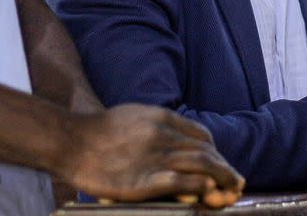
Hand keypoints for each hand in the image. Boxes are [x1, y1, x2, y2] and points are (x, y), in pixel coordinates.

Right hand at [60, 105, 243, 206]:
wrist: (70, 140)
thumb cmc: (100, 130)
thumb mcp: (136, 115)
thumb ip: (160, 126)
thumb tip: (179, 141)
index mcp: (162, 119)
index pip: (201, 136)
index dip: (216, 151)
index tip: (222, 163)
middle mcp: (163, 135)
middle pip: (205, 151)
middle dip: (224, 167)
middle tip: (236, 181)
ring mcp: (154, 157)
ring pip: (200, 164)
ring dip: (221, 177)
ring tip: (232, 189)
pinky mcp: (142, 179)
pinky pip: (180, 180)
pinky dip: (199, 185)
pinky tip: (208, 190)